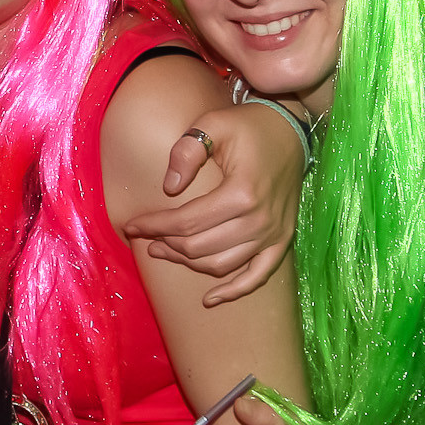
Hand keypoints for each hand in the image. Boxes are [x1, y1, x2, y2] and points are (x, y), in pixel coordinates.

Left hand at [124, 100, 304, 303]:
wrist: (292, 131)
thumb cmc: (249, 126)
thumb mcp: (212, 124)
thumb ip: (186, 152)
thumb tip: (169, 187)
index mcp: (241, 193)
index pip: (186, 222)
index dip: (154, 226)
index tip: (131, 225)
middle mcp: (260, 220)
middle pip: (199, 247)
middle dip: (165, 244)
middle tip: (145, 238)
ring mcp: (273, 235)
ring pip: (221, 264)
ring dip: (188, 264)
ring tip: (164, 252)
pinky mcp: (282, 241)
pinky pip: (256, 276)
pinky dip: (233, 291)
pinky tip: (209, 300)